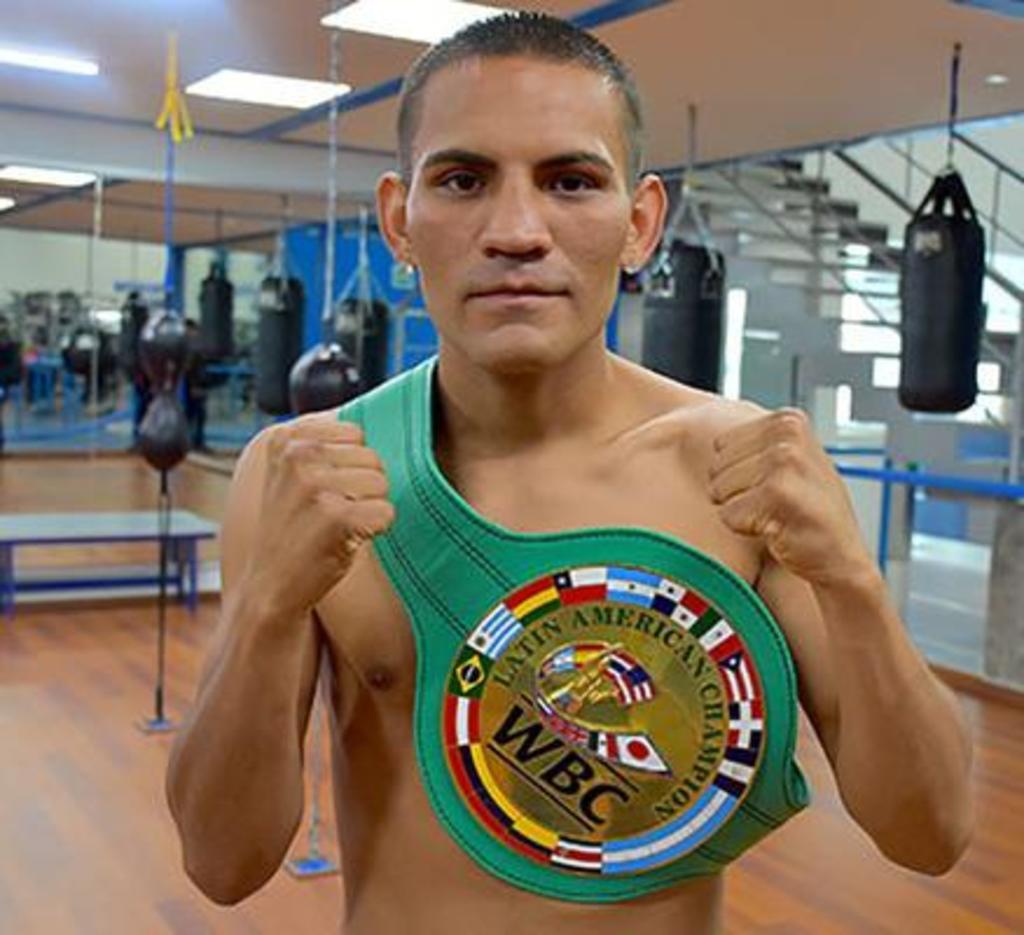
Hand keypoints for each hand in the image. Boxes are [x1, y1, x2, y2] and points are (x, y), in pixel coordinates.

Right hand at [244, 414, 394, 618]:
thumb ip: (317, 443)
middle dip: (362, 488)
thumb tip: (365, 419)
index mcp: (286, 439)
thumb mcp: (289, 474)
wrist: (270, 586)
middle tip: (330, 515)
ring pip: (383, 484)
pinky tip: (346, 540)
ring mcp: (315, 487)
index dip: (349, 466)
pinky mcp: (336, 518)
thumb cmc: (291, 529)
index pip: (355, 434)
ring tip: (336, 527)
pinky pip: (387, 512)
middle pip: (373, 458)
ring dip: (369, 509)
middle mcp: (298, 457)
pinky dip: (375, 530)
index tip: (323, 491)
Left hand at [708, 408, 872, 585]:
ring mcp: (784, 460)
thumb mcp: (787, 462)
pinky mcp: (777, 493)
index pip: (720, 446)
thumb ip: (752, 444)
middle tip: (776, 504)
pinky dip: (746, 528)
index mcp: (787, 420)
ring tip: (778, 514)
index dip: (739, 474)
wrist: (840, 557)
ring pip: (719, 490)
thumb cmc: (807, 511)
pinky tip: (779, 528)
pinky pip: (728, 514)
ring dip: (743, 511)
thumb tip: (676, 428)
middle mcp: (787, 433)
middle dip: (737, 492)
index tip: (774, 486)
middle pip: (715, 467)